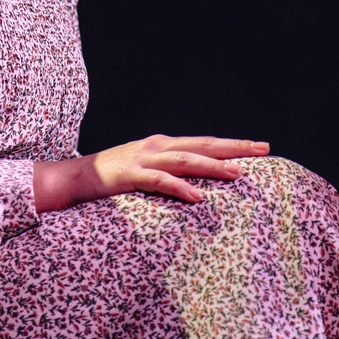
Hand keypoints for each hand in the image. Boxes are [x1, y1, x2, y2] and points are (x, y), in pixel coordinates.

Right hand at [33, 135, 270, 211]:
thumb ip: (170, 171)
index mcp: (164, 144)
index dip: (233, 144)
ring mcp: (144, 158)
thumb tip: (198, 182)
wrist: (76, 177)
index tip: (260, 147)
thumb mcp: (147, 169)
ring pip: (185, 160)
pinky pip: (160, 181)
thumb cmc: (114, 177)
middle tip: (263, 149)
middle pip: (203, 144)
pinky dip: (180, 188)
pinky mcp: (131, 175)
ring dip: (213, 166)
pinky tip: (198, 196)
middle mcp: (158, 146)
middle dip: (234, 147)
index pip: (205, 142)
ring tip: (237, 173)